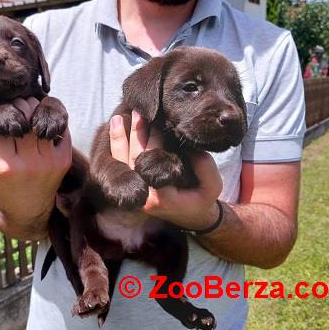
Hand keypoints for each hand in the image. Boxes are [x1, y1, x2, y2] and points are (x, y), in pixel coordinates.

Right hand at [0, 97, 71, 228]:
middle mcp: (28, 165)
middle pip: (24, 119)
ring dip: (34, 111)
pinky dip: (51, 120)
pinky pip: (61, 129)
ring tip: (28, 111)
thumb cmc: (0, 183)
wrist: (28, 208)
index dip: (1, 114)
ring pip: (41, 121)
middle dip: (18, 107)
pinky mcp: (63, 160)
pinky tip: (42, 121)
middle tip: (15, 106)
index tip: (0, 113)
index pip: (2, 125)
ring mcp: (48, 163)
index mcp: (4, 166)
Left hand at [109, 111, 222, 230]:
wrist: (193, 216)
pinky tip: (115, 132)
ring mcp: (135, 193)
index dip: (153, 143)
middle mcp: (143, 196)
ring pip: (122, 165)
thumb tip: (190, 145)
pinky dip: (117, 149)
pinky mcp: (134, 187)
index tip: (156, 123)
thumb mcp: (213, 185)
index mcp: (161, 197)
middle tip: (137, 113)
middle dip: (134, 136)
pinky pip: (121, 168)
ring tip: (117, 119)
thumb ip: (204, 166)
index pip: (152, 166)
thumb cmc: (203, 199)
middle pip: (133, 162)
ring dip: (119, 141)